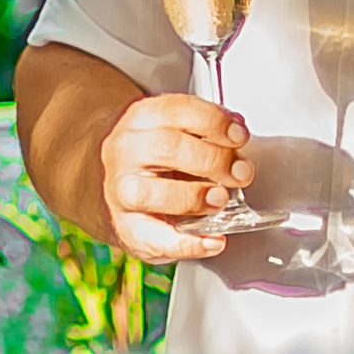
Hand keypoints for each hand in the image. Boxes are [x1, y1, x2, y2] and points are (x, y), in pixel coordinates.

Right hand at [99, 93, 253, 261]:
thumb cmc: (154, 158)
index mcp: (142, 119)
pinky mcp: (126, 227)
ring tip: (220, 200)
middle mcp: (126, 151)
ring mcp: (120, 190)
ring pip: (151, 192)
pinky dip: (188, 243)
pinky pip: (154, 238)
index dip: (215, 122)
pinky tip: (212, 241)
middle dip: (213, 161)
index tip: (240, 136)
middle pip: (167, 148)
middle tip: (240, 173)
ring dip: (194, 197)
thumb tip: (237, 133)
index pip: (178, 111)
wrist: (112, 183)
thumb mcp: (174, 130)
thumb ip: (205, 130)